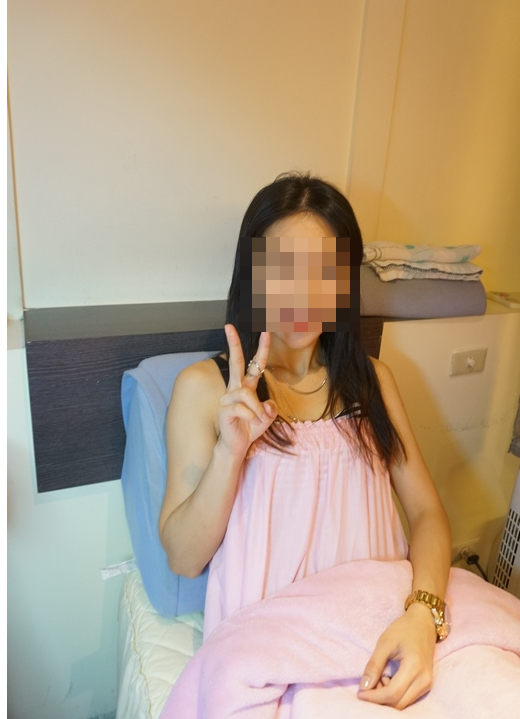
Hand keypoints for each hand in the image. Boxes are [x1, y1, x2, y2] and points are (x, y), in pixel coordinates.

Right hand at [217, 325, 277, 457]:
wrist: (236, 446)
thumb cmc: (250, 428)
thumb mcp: (266, 417)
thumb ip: (270, 407)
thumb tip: (267, 405)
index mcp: (247, 386)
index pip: (254, 364)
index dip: (261, 348)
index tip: (265, 331)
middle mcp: (235, 388)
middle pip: (236, 361)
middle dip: (233, 343)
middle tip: (229, 326)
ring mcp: (227, 397)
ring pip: (246, 393)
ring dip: (257, 409)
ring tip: (258, 420)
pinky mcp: (224, 409)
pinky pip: (242, 408)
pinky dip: (252, 417)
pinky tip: (251, 423)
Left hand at [357, 603, 436, 708]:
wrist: (423, 623)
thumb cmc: (403, 629)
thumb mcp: (385, 643)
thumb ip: (374, 665)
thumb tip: (364, 687)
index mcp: (414, 666)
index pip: (392, 693)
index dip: (374, 697)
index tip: (359, 693)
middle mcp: (424, 679)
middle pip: (398, 703)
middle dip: (379, 699)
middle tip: (367, 685)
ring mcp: (427, 684)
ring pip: (403, 704)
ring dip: (386, 698)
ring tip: (378, 678)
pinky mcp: (426, 685)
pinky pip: (408, 698)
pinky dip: (394, 695)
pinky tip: (387, 680)